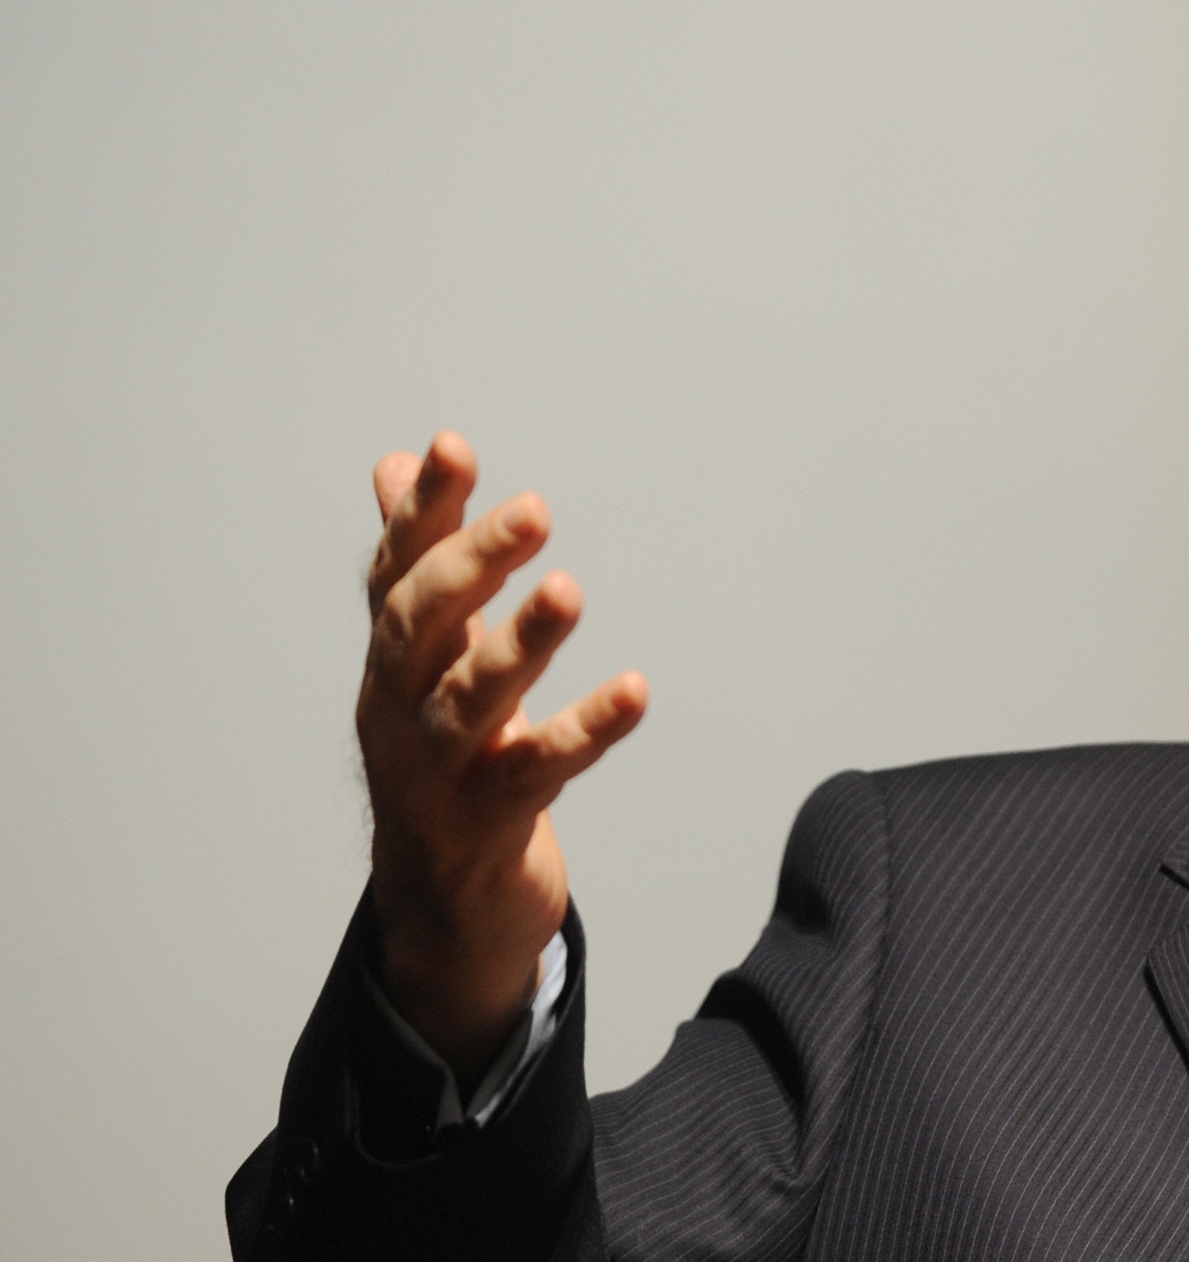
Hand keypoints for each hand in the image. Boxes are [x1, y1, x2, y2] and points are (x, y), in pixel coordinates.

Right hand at [358, 432, 646, 1084]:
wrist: (442, 904)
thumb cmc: (442, 760)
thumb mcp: (428, 658)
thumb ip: (421, 563)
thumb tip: (395, 464)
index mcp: (391, 662)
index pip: (398, 573)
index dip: (423, 512)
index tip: (453, 447)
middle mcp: (400, 710)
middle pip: (420, 627)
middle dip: (470, 564)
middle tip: (536, 509)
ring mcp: (438, 771)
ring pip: (472, 699)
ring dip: (522, 642)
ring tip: (569, 590)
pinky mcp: (487, 824)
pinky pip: (538, 770)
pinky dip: (586, 731)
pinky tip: (634, 693)